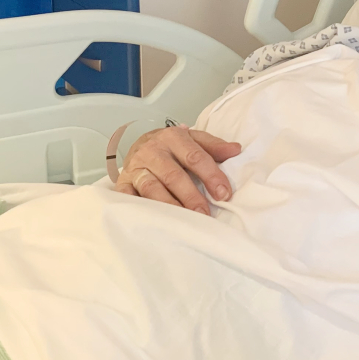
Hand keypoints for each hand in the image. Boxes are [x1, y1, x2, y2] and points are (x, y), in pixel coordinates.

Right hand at [115, 125, 241, 213]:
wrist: (138, 144)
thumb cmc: (171, 146)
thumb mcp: (192, 140)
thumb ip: (213, 146)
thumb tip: (235, 150)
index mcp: (173, 137)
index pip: (195, 156)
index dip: (211, 175)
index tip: (224, 194)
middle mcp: (152, 151)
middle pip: (173, 175)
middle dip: (191, 196)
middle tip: (205, 214)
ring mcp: (136, 167)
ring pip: (151, 188)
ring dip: (169, 205)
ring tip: (184, 222)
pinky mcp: (123, 183)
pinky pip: (129, 198)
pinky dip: (139, 209)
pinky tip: (153, 220)